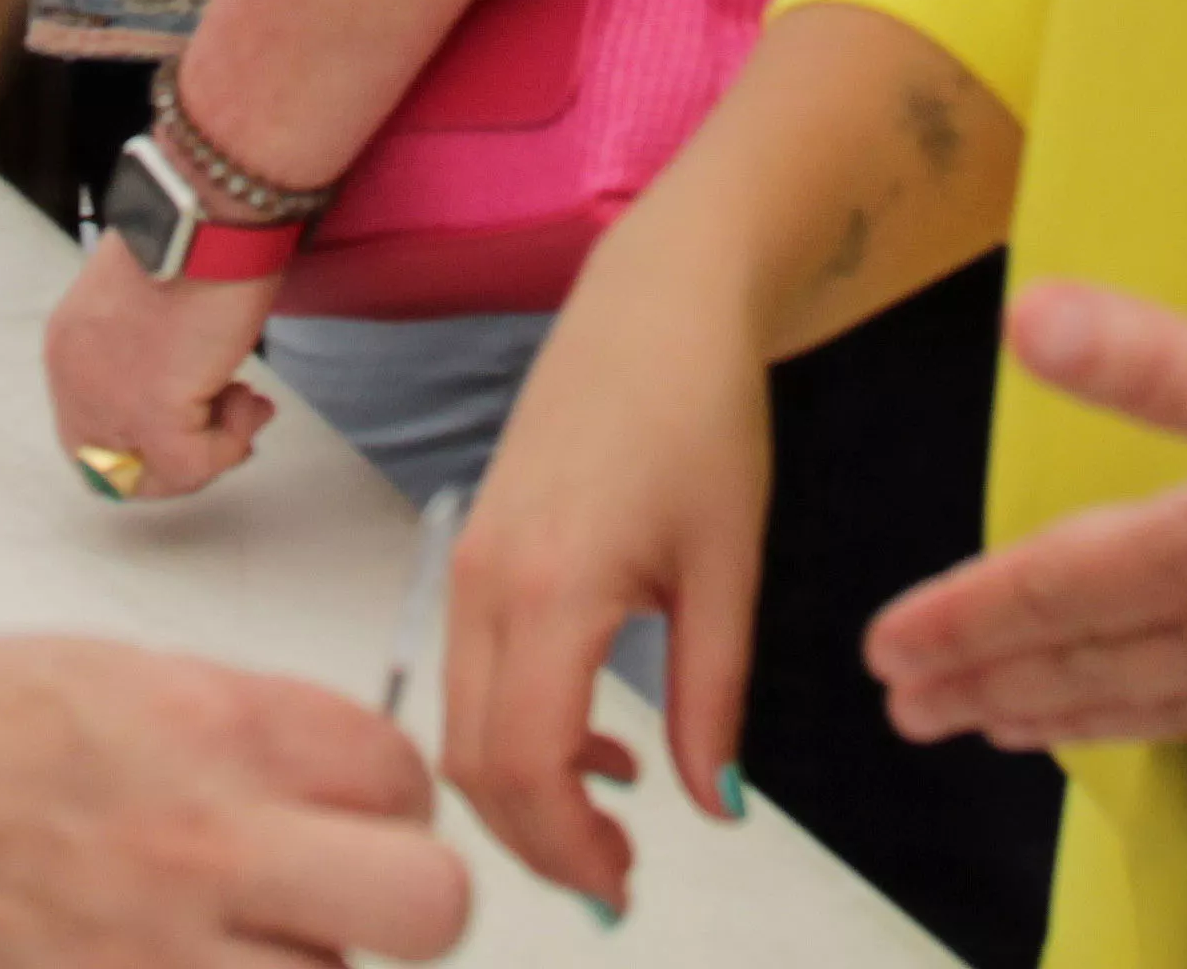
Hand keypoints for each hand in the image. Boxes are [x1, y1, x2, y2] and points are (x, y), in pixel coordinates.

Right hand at [0, 634, 468, 965]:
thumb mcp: (84, 676)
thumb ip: (220, 725)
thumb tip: (316, 777)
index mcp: (201, 725)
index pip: (397, 772)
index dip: (385, 801)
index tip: (352, 818)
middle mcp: (201, 844)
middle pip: (425, 904)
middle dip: (398, 906)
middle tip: (335, 906)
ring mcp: (155, 962)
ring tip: (198, 949)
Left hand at [43, 229, 282, 501]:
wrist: (208, 213)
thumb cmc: (194, 236)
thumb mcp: (149, 301)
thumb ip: (145, 348)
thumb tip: (184, 384)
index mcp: (70, 347)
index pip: (90, 433)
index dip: (147, 441)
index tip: (198, 415)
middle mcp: (75, 380)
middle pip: (115, 470)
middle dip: (179, 458)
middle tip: (229, 423)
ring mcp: (108, 401)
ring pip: (158, 475)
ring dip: (214, 447)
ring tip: (247, 400)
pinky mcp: (151, 413)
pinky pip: (195, 465)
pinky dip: (232, 442)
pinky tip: (253, 400)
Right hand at [438, 211, 769, 914]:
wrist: (657, 300)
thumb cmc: (699, 405)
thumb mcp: (730, 565)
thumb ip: (713, 696)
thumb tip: (712, 802)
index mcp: (551, 585)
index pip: (527, 764)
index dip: (569, 847)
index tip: (624, 886)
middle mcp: (485, 579)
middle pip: (472, 762)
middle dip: (536, 841)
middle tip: (615, 880)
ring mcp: (466, 562)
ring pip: (456, 725)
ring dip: (521, 792)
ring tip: (609, 825)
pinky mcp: (470, 550)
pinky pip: (465, 673)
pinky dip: (512, 731)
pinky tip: (594, 743)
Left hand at [861, 283, 1186, 799]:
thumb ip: (1167, 368)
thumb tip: (1035, 317)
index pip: (1055, 589)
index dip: (965, 613)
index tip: (886, 649)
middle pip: (1092, 664)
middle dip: (992, 681)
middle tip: (911, 709)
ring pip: (1169, 711)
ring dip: (1078, 720)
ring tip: (1010, 733)